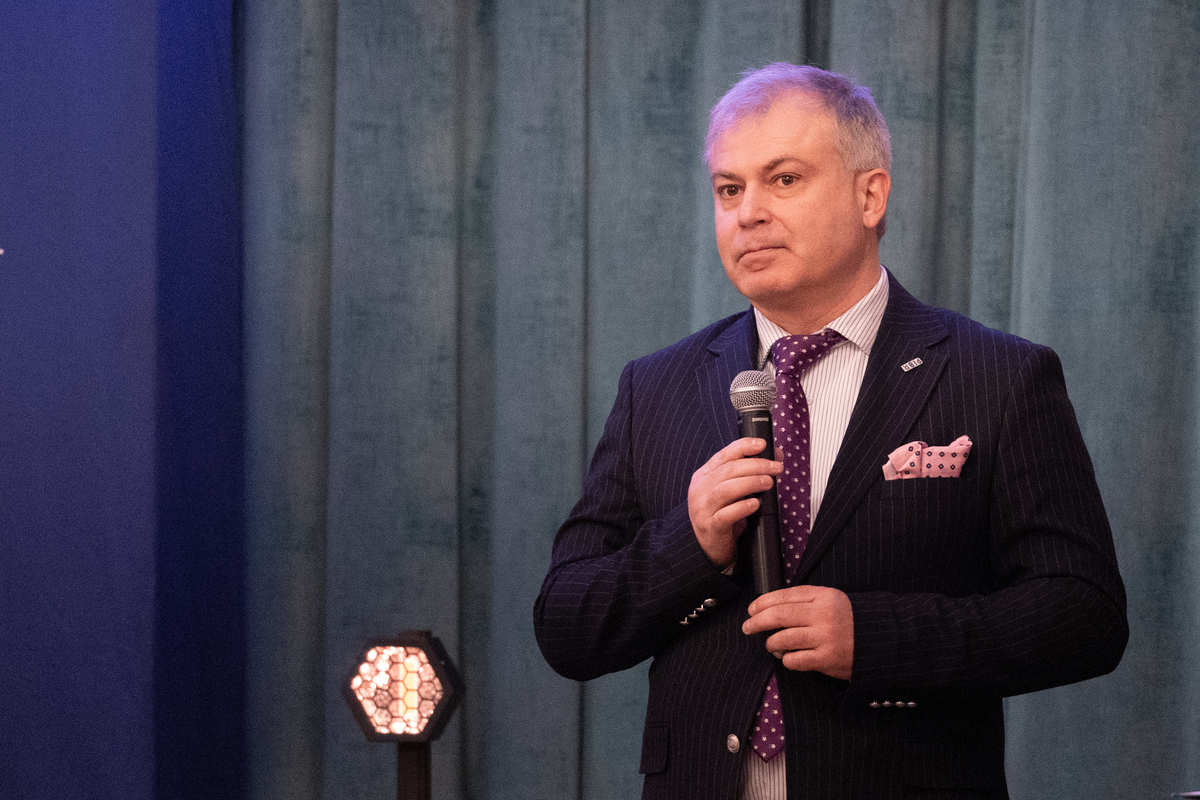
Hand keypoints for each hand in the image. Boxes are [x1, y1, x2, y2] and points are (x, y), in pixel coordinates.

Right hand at [687, 438, 782, 568]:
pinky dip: (742, 507)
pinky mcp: (710, 527)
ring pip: (726, 489)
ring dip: (751, 483)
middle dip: (756, 465)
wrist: (707, 547)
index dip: (743, 447)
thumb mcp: (730, 491)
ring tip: (768, 483)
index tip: (762, 444)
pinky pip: (726, 515)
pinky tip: (755, 504)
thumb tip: (774, 457)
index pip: (723, 455)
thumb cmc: (721, 515)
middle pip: (728, 470)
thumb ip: (746, 474)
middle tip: (775, 467)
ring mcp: (703, 508)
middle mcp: (700, 490)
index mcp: (704, 476)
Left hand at [742, 586, 853, 679]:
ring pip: (783, 639)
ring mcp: (825, 637)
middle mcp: (823, 615)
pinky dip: (786, 659)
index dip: (763, 602)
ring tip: (772, 644)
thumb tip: (771, 606)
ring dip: (771, 643)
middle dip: (757, 621)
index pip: (785, 596)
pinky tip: (788, 657)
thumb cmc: (851, 621)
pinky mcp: (827, 659)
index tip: (752, 609)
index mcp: (823, 597)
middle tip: (748, 626)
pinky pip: (794, 660)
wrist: (882, 641)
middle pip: (779, 615)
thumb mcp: (832, 600)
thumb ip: (806, 600)